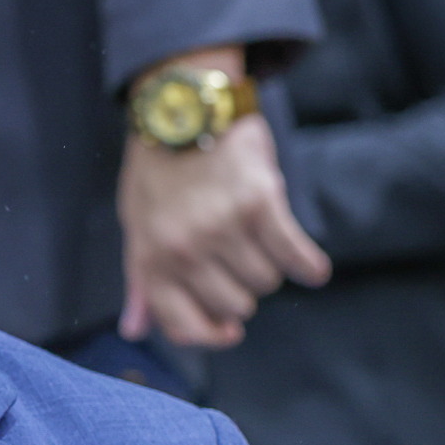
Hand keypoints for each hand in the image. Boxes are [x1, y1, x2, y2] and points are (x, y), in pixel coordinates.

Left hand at [117, 112, 330, 347]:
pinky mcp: (260, 203)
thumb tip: (134, 329)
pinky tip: (311, 268)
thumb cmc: (158, 171)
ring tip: (255, 239)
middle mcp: (186, 250)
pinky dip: (308, 266)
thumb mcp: (136, 226)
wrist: (184, 110)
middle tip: (238, 261)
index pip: (183, 325)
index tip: (228, 330)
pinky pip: (296, 256)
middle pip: (235, 306)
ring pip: (266, 282)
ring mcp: (223, 227)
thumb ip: (141, 281)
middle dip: (242, 290)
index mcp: (152, 259)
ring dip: (268, 267)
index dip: (210, 335)